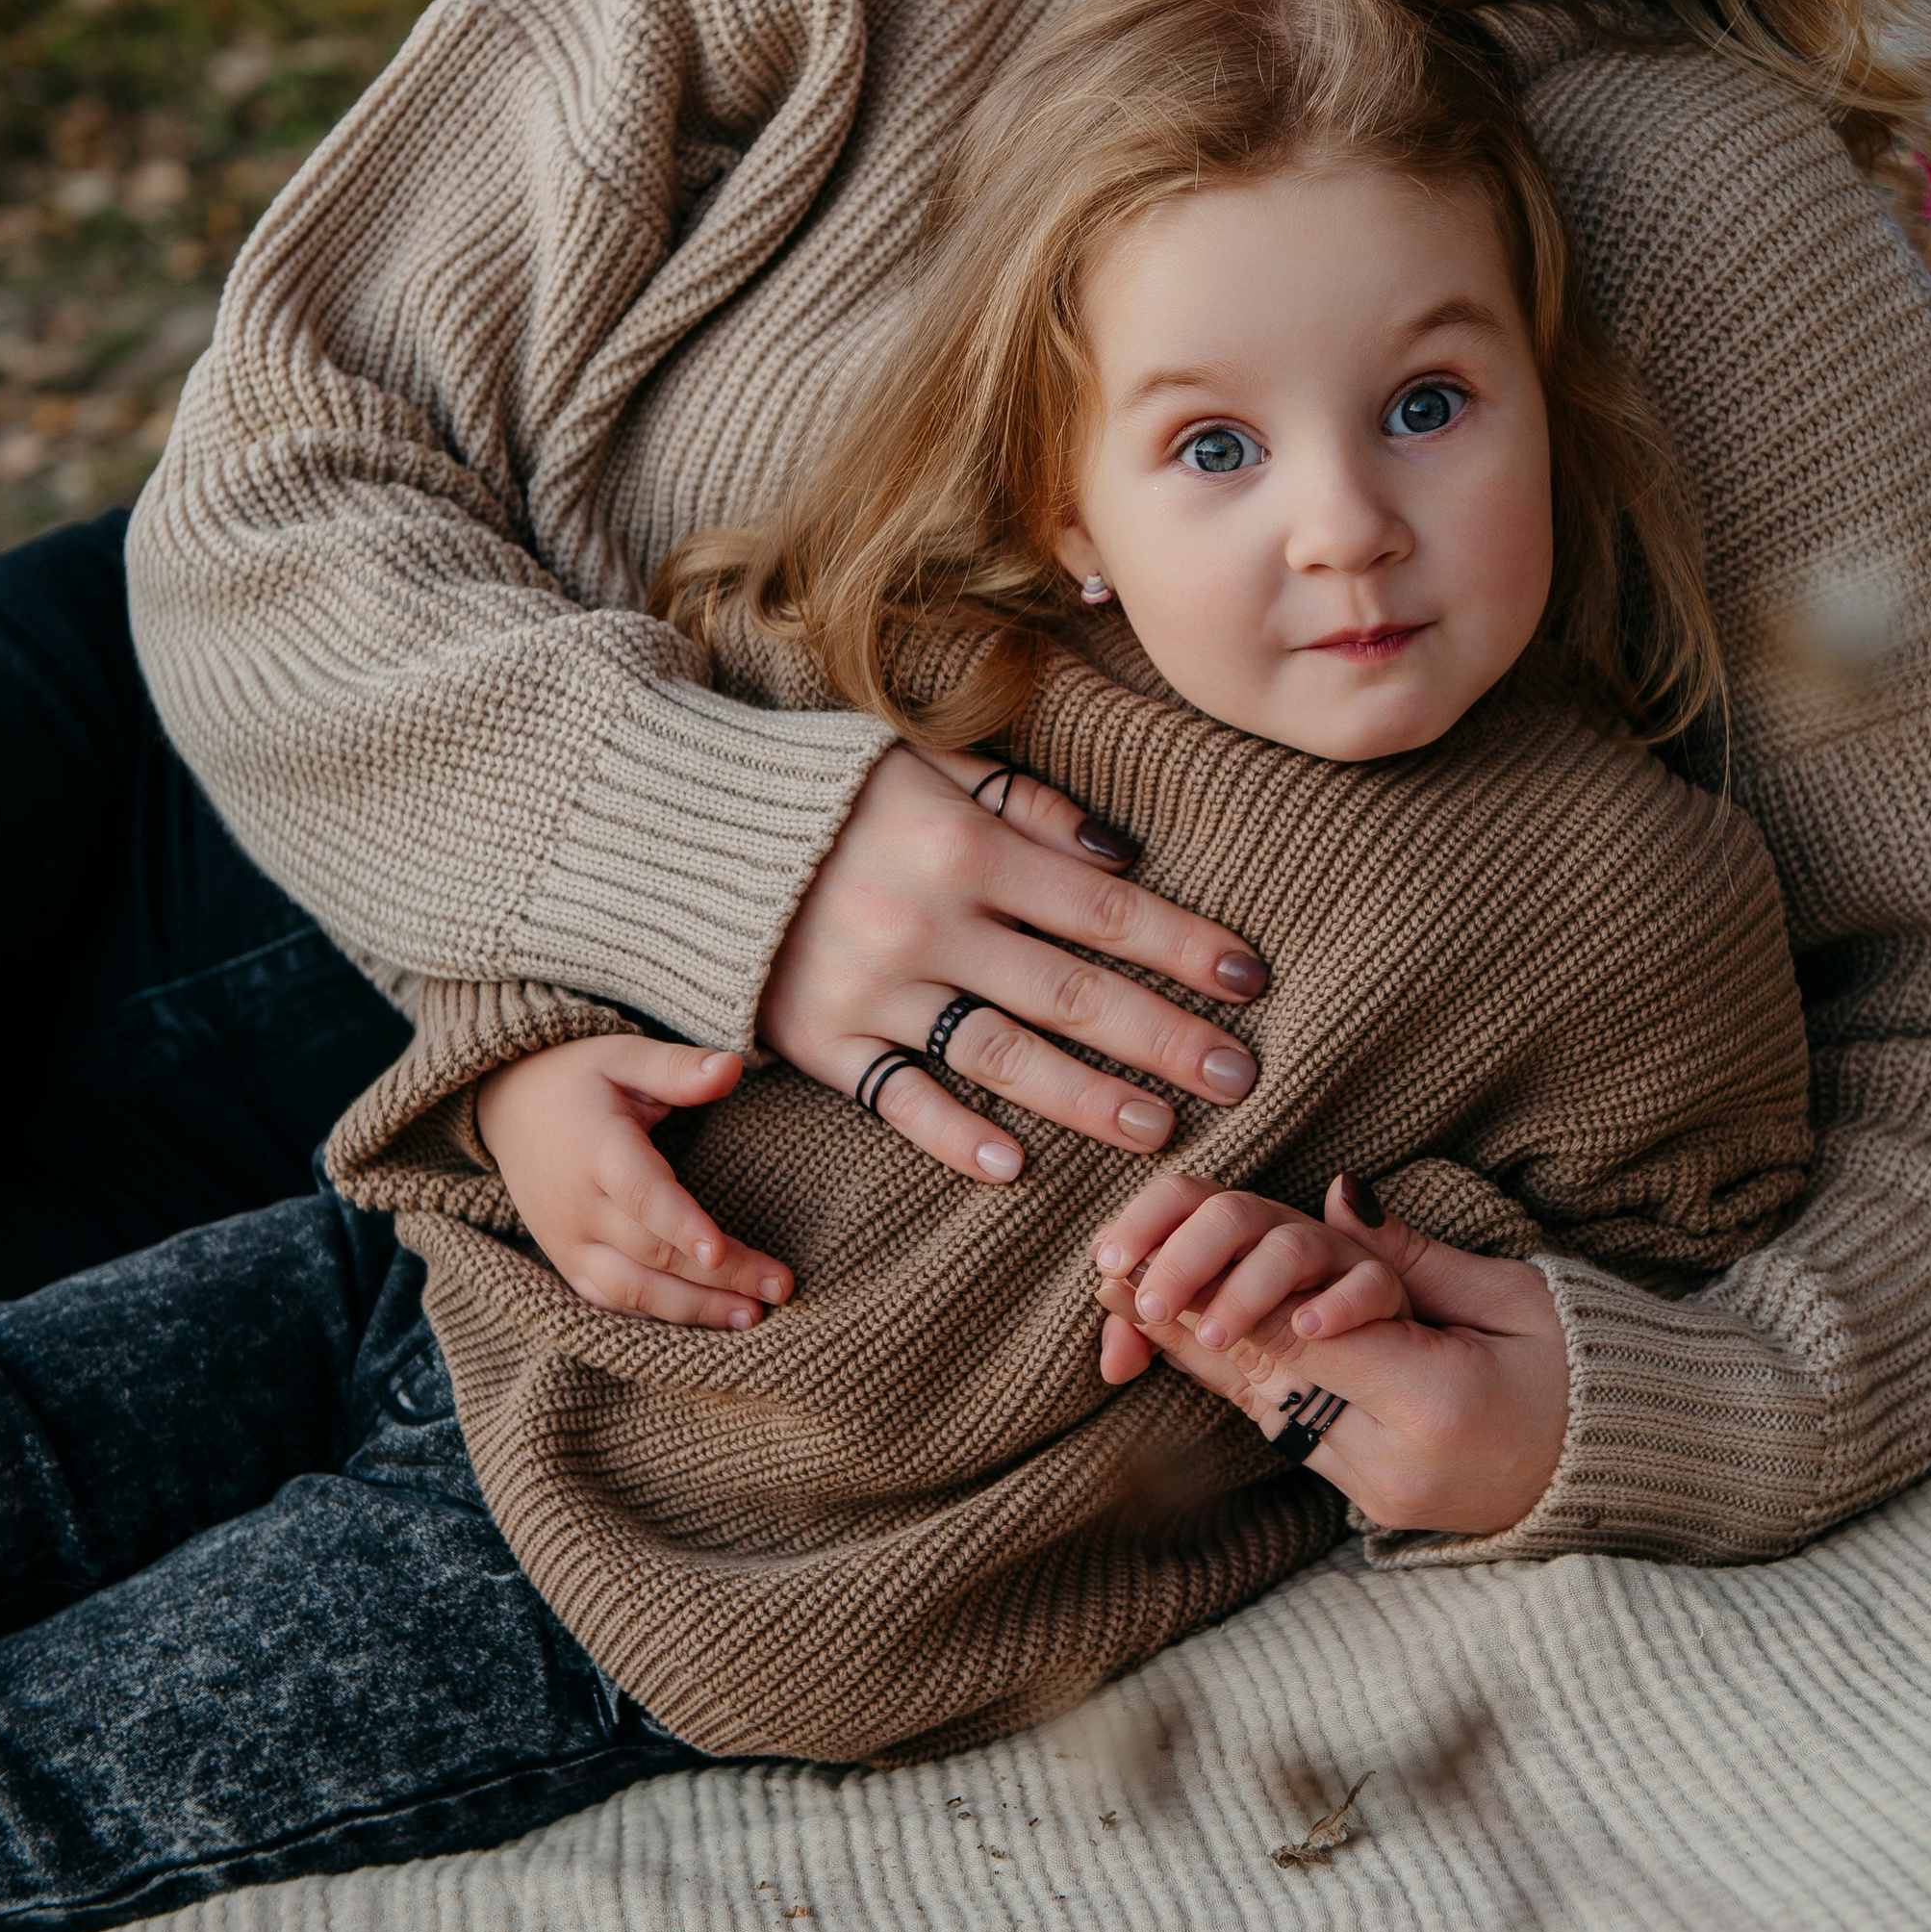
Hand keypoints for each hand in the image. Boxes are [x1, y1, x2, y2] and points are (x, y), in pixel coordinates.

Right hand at [476, 1035, 787, 1328]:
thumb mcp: (624, 1056)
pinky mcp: (567, 1263)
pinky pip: (611, 1302)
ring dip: (693, 1308)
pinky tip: (707, 1320)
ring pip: (632, 1290)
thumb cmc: (578, 1079)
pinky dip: (658, 1317)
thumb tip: (734, 1067)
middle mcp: (578, 1205)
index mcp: (596, 1149)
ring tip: (753, 1315)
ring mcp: (567, 1241)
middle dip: (717, 1275)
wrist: (508, 1107)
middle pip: (651, 1251)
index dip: (680, 1224)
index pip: (640, 1194)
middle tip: (780, 1286)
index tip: (719, 1250)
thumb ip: (677, 1068)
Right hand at [758, 740, 1267, 1186]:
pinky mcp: (818, 1040)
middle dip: (1165, 1037)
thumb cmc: (828, 791)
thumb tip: (1122, 853)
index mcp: (965, 846)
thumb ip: (1026, 804)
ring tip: (1160, 1129)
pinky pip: (898, 1099)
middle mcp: (926, 922)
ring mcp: (871, 989)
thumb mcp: (928, 763)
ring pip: (1002, 1057)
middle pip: (1073, 994)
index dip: (1183, 945)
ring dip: (1089, 1098)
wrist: (679, 825)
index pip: (1103, 908)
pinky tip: (1019, 1168)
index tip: (1251, 980)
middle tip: (1238, 1076)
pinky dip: (956, 1136)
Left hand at [1098, 1172, 1571, 1541]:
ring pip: (1268, 1414)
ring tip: (1132, 1308)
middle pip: (1266, 1382)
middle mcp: (1394, 1462)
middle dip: (1188, 1325)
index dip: (1221, 1293)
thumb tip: (1342, 1199)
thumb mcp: (1507, 1293)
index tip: (1154, 1260)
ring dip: (1201, 1357)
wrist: (1642, 1464)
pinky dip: (1248, 1386)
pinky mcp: (1380, 1502)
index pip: (1302, 1338)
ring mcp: (1384, 1492)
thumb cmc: (1593, 1365)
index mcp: (1435, 1401)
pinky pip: (1298, 1436)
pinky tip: (1196, 1349)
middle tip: (1118, 1279)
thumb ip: (1411, 1258)